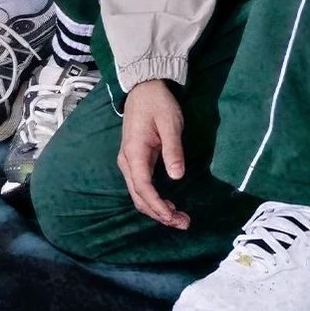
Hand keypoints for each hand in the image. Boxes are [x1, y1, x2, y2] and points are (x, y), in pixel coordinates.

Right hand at [118, 80, 189, 229]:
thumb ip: (173, 150)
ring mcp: (129, 162)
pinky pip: (141, 186)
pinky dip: (153, 199)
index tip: (173, 217)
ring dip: (156, 209)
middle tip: (182, 223)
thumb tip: (177, 176)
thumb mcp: (170, 123)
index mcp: (134, 153)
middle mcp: (127, 161)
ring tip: (178, 218)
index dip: (157, 206)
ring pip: (138, 194)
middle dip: (159, 214)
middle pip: (139, 197)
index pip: (143, 187)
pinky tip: (168, 204)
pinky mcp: (135, 160)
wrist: (144, 87)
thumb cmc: (158, 103)